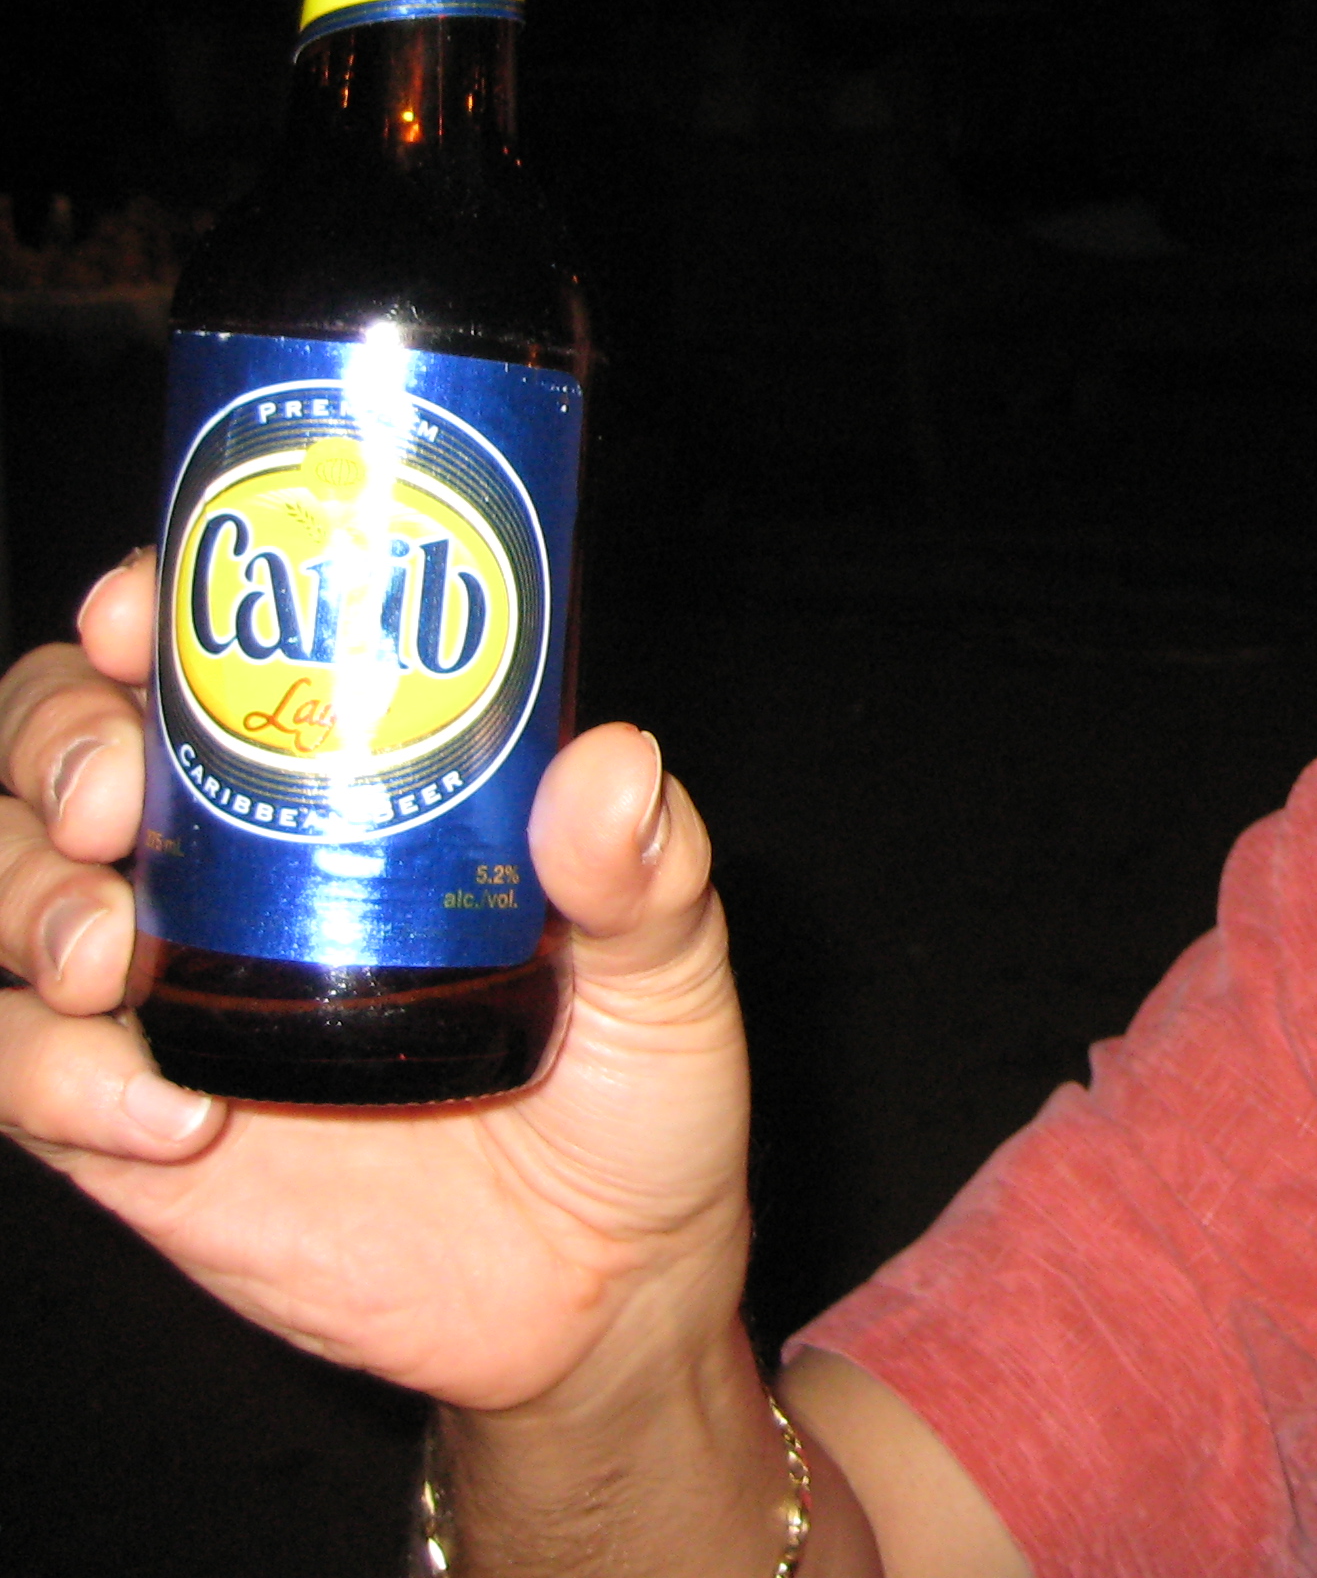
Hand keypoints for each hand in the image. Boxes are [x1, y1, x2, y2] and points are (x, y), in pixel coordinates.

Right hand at [0, 553, 755, 1415]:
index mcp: (350, 788)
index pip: (205, 657)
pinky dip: (49, 1077)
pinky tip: (167, 1113)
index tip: (135, 610)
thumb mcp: (670, 969)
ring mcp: (171, 994)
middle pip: (54, 751)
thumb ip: (649, 871)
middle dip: (49, 744)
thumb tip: (610, 763)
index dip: (141, 612)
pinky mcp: (131, 1125)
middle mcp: (231, 869)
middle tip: (109, 801)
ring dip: (18, 899)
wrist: (603, 1285)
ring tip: (113, 958)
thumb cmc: (638, 1094)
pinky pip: (18, 1074)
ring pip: (3, 894)